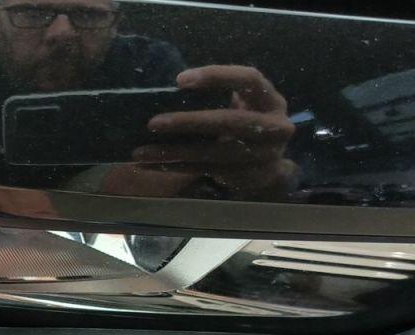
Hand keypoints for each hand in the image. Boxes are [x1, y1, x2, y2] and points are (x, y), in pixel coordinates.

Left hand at [110, 65, 296, 199]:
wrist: (271, 167)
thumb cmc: (249, 122)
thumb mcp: (247, 103)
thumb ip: (222, 94)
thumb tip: (170, 86)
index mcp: (271, 100)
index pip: (248, 80)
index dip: (216, 77)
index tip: (180, 80)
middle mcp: (273, 128)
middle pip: (229, 122)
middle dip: (189, 122)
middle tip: (153, 124)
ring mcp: (261, 157)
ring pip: (212, 154)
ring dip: (173, 153)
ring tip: (141, 152)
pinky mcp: (243, 178)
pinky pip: (203, 172)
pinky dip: (175, 168)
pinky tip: (150, 165)